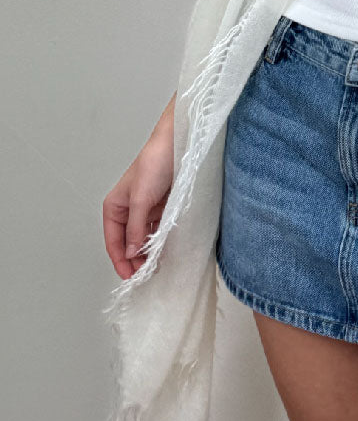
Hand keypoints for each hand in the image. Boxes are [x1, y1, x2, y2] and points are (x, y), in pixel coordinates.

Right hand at [102, 124, 173, 279]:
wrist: (180, 142)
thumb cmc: (155, 162)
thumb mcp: (140, 198)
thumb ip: (136, 228)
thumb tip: (131, 253)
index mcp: (115, 207)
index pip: (114, 242)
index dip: (120, 261)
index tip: (130, 278)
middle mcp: (129, 210)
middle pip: (129, 243)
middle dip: (136, 260)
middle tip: (147, 276)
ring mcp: (148, 210)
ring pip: (146, 239)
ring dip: (150, 253)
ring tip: (158, 267)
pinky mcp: (165, 208)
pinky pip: (161, 230)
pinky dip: (163, 242)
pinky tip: (168, 251)